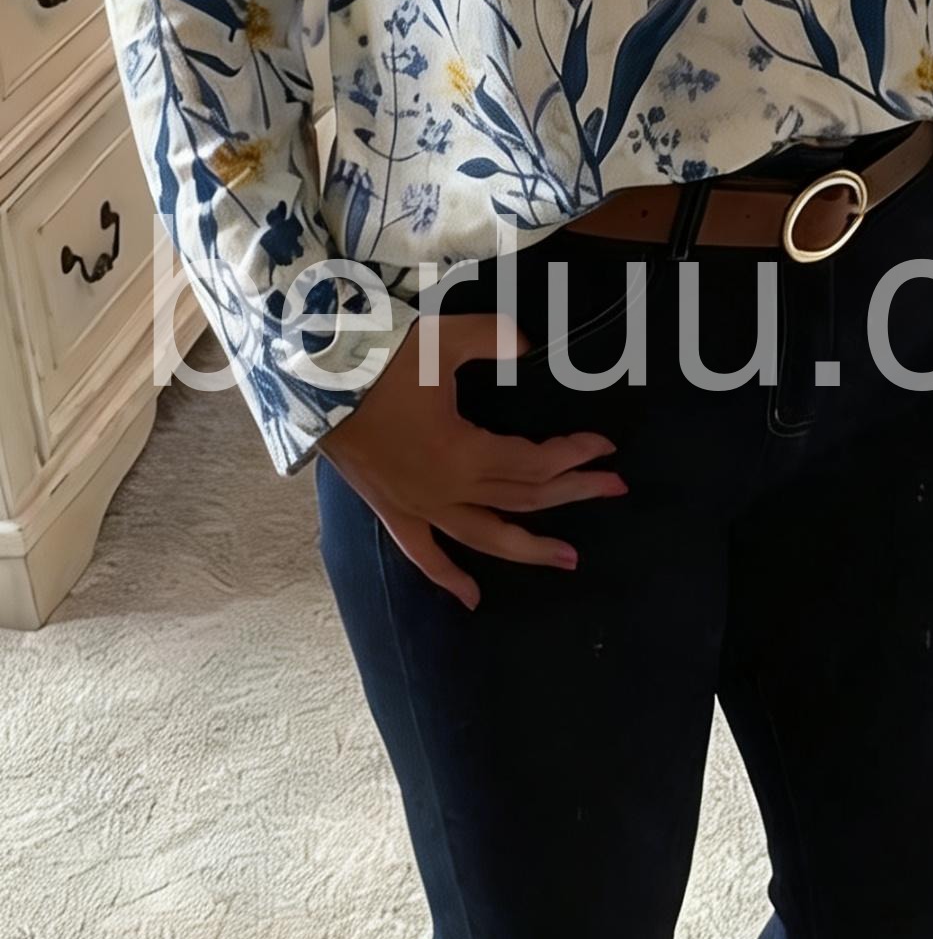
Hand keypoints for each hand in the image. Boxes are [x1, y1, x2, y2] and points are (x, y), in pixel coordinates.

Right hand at [318, 313, 626, 608]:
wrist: (311, 382)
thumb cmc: (376, 360)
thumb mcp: (442, 341)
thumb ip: (494, 340)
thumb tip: (529, 347)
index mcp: (464, 454)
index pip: (534, 462)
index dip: (574, 454)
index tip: (606, 446)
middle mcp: (447, 491)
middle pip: (523, 498)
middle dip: (573, 492)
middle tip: (614, 489)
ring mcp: (419, 507)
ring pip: (485, 537)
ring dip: (529, 548)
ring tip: (569, 558)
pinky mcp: (393, 511)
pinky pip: (423, 554)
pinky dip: (448, 578)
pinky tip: (472, 598)